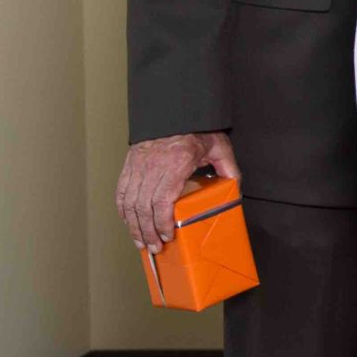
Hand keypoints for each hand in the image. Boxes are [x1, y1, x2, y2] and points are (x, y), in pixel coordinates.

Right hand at [117, 132, 238, 252]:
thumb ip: (228, 168)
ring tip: (141, 241)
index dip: (161, 223)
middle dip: (147, 231)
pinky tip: (129, 222)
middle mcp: (152, 166)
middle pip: (143, 207)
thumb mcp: (218, 147)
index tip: (167, 236)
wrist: (174, 109)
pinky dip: (123, 210)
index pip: (162, 200)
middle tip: (155, 247)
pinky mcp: (129, 165)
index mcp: (176, 163)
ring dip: (134, 226)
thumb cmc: (196, 128)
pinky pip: (121, 192)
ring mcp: (138, 166)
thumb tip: (235, 189)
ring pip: (129, 203)